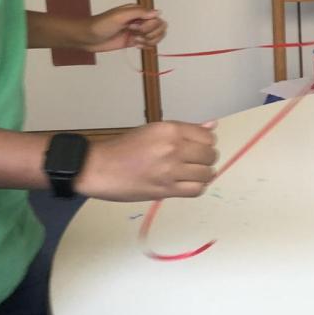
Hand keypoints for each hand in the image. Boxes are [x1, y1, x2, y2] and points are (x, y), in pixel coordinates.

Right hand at [77, 120, 217, 200]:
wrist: (100, 168)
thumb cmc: (124, 148)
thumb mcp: (154, 130)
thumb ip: (186, 130)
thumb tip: (213, 124)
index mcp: (170, 130)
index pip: (208, 137)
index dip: (206, 143)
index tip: (197, 147)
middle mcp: (174, 148)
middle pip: (210, 155)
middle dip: (206, 159)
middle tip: (194, 162)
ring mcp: (171, 170)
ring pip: (206, 174)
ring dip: (203, 174)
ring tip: (191, 174)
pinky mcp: (166, 189)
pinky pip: (196, 190)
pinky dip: (196, 187)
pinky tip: (188, 184)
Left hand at [82, 4, 167, 52]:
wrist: (88, 37)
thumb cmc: (101, 24)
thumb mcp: (120, 16)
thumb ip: (140, 13)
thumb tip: (158, 12)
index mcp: (138, 11)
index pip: (157, 18)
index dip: (151, 26)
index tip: (135, 28)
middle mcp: (140, 20)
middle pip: (160, 27)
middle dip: (152, 34)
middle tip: (136, 35)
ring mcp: (138, 31)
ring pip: (156, 36)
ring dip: (149, 41)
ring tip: (136, 41)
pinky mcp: (134, 41)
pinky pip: (149, 44)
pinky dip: (146, 46)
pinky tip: (136, 45)